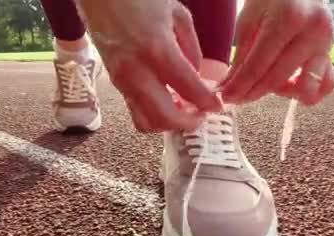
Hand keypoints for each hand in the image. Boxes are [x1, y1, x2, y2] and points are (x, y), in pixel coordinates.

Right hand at [75, 0, 221, 131]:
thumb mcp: (177, 13)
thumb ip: (191, 48)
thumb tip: (196, 75)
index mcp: (157, 50)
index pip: (188, 89)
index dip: (207, 103)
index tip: (218, 107)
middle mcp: (137, 71)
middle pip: (163, 117)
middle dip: (187, 123)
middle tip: (201, 115)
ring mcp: (122, 80)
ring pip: (145, 121)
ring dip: (167, 123)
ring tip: (182, 110)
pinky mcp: (115, 84)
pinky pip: (135, 110)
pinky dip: (153, 114)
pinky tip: (166, 101)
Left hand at [219, 0, 333, 105]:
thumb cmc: (269, 1)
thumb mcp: (249, 21)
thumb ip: (241, 57)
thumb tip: (227, 89)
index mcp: (289, 19)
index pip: (259, 64)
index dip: (239, 86)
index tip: (225, 97)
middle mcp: (313, 33)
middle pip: (277, 78)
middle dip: (252, 93)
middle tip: (236, 97)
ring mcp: (326, 45)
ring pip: (307, 88)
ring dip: (282, 94)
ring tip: (267, 83)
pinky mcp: (331, 54)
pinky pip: (326, 85)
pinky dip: (308, 91)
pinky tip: (289, 85)